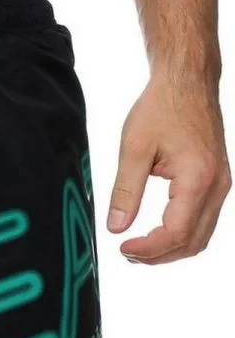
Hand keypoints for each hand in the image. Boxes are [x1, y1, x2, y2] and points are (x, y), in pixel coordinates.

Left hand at [107, 77, 230, 263]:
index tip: (122, 247)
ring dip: (171, 248)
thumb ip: (125, 191)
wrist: (187, 82)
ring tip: (138, 247)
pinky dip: (181, 234)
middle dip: (159, 255)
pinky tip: (155, 233)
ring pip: (201, 236)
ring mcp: (222, 185)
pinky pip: (204, 221)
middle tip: (127, 252)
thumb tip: (116, 227)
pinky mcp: (217, 182)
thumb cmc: (161, 108)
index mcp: (197, 179)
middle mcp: (217, 186)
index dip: (148, 248)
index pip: (175, 233)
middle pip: (192, 242)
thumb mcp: (133, 149)